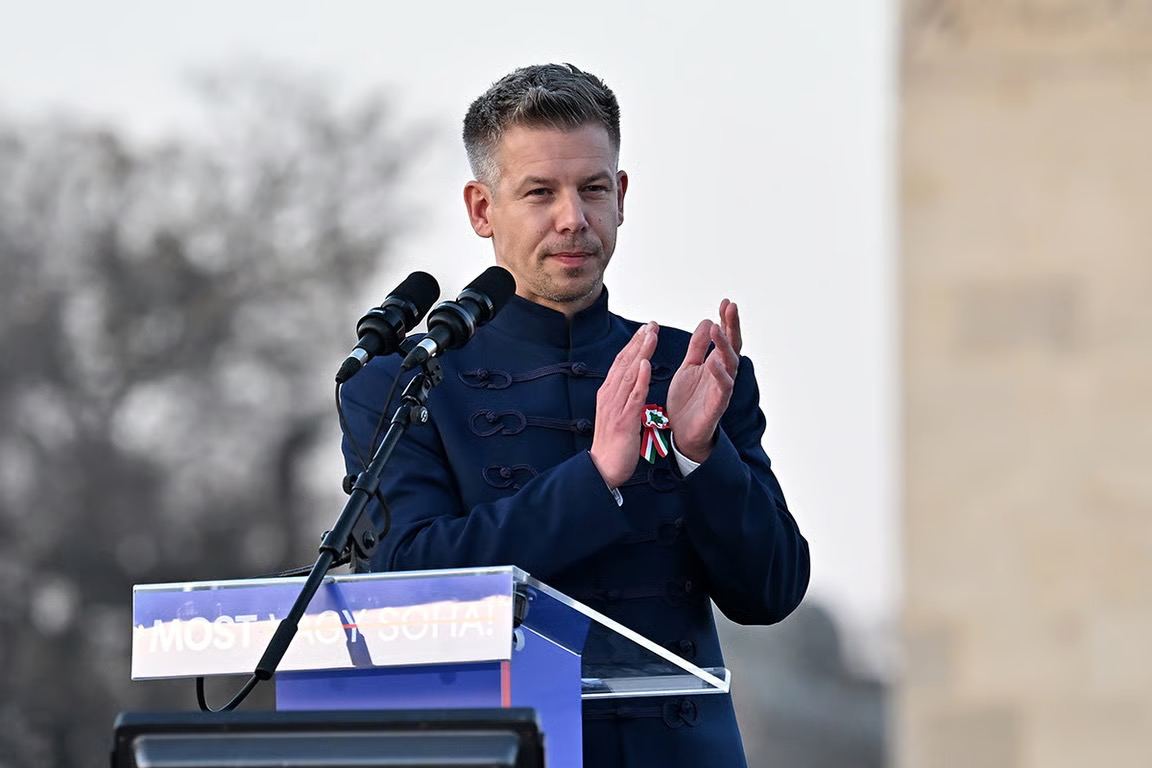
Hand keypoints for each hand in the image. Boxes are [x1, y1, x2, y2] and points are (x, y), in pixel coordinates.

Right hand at [590, 322, 657, 487]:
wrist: (603, 468)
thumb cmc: (614, 443)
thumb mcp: (619, 413)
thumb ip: (626, 396)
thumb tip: (636, 382)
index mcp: (609, 393)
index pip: (622, 363)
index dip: (634, 345)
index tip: (647, 329)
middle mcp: (610, 395)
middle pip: (625, 363)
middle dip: (639, 342)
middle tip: (652, 324)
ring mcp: (615, 406)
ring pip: (630, 374)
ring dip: (641, 353)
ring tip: (651, 335)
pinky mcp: (624, 420)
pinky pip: (633, 396)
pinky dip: (640, 379)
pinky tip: (646, 364)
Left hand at [667, 300, 740, 462]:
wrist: (681, 432)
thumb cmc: (687, 400)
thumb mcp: (689, 367)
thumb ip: (698, 347)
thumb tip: (708, 322)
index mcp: (716, 363)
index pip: (725, 338)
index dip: (726, 320)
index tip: (726, 302)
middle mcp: (723, 374)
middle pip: (732, 346)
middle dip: (732, 326)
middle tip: (730, 306)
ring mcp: (722, 389)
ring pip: (730, 364)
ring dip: (724, 346)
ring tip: (719, 328)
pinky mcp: (717, 405)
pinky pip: (722, 388)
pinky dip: (719, 374)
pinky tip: (714, 362)